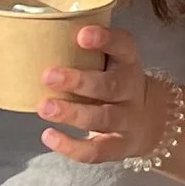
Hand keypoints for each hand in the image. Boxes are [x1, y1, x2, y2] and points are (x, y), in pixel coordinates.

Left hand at [38, 25, 165, 164]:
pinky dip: (71, 146)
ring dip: (72, 113)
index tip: (81, 35)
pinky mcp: (117, 147)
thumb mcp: (111, 62)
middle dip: (79, 81)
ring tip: (44, 108)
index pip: (123, 46)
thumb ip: (83, 52)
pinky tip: (48, 136)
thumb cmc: (114, 82)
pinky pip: (95, 150)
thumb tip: (35, 37)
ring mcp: (126, 121)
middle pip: (110, 86)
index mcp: (128, 63)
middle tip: (48, 76)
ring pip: (102, 118)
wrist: (149, 121)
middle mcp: (130, 91)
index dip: (105, 40)